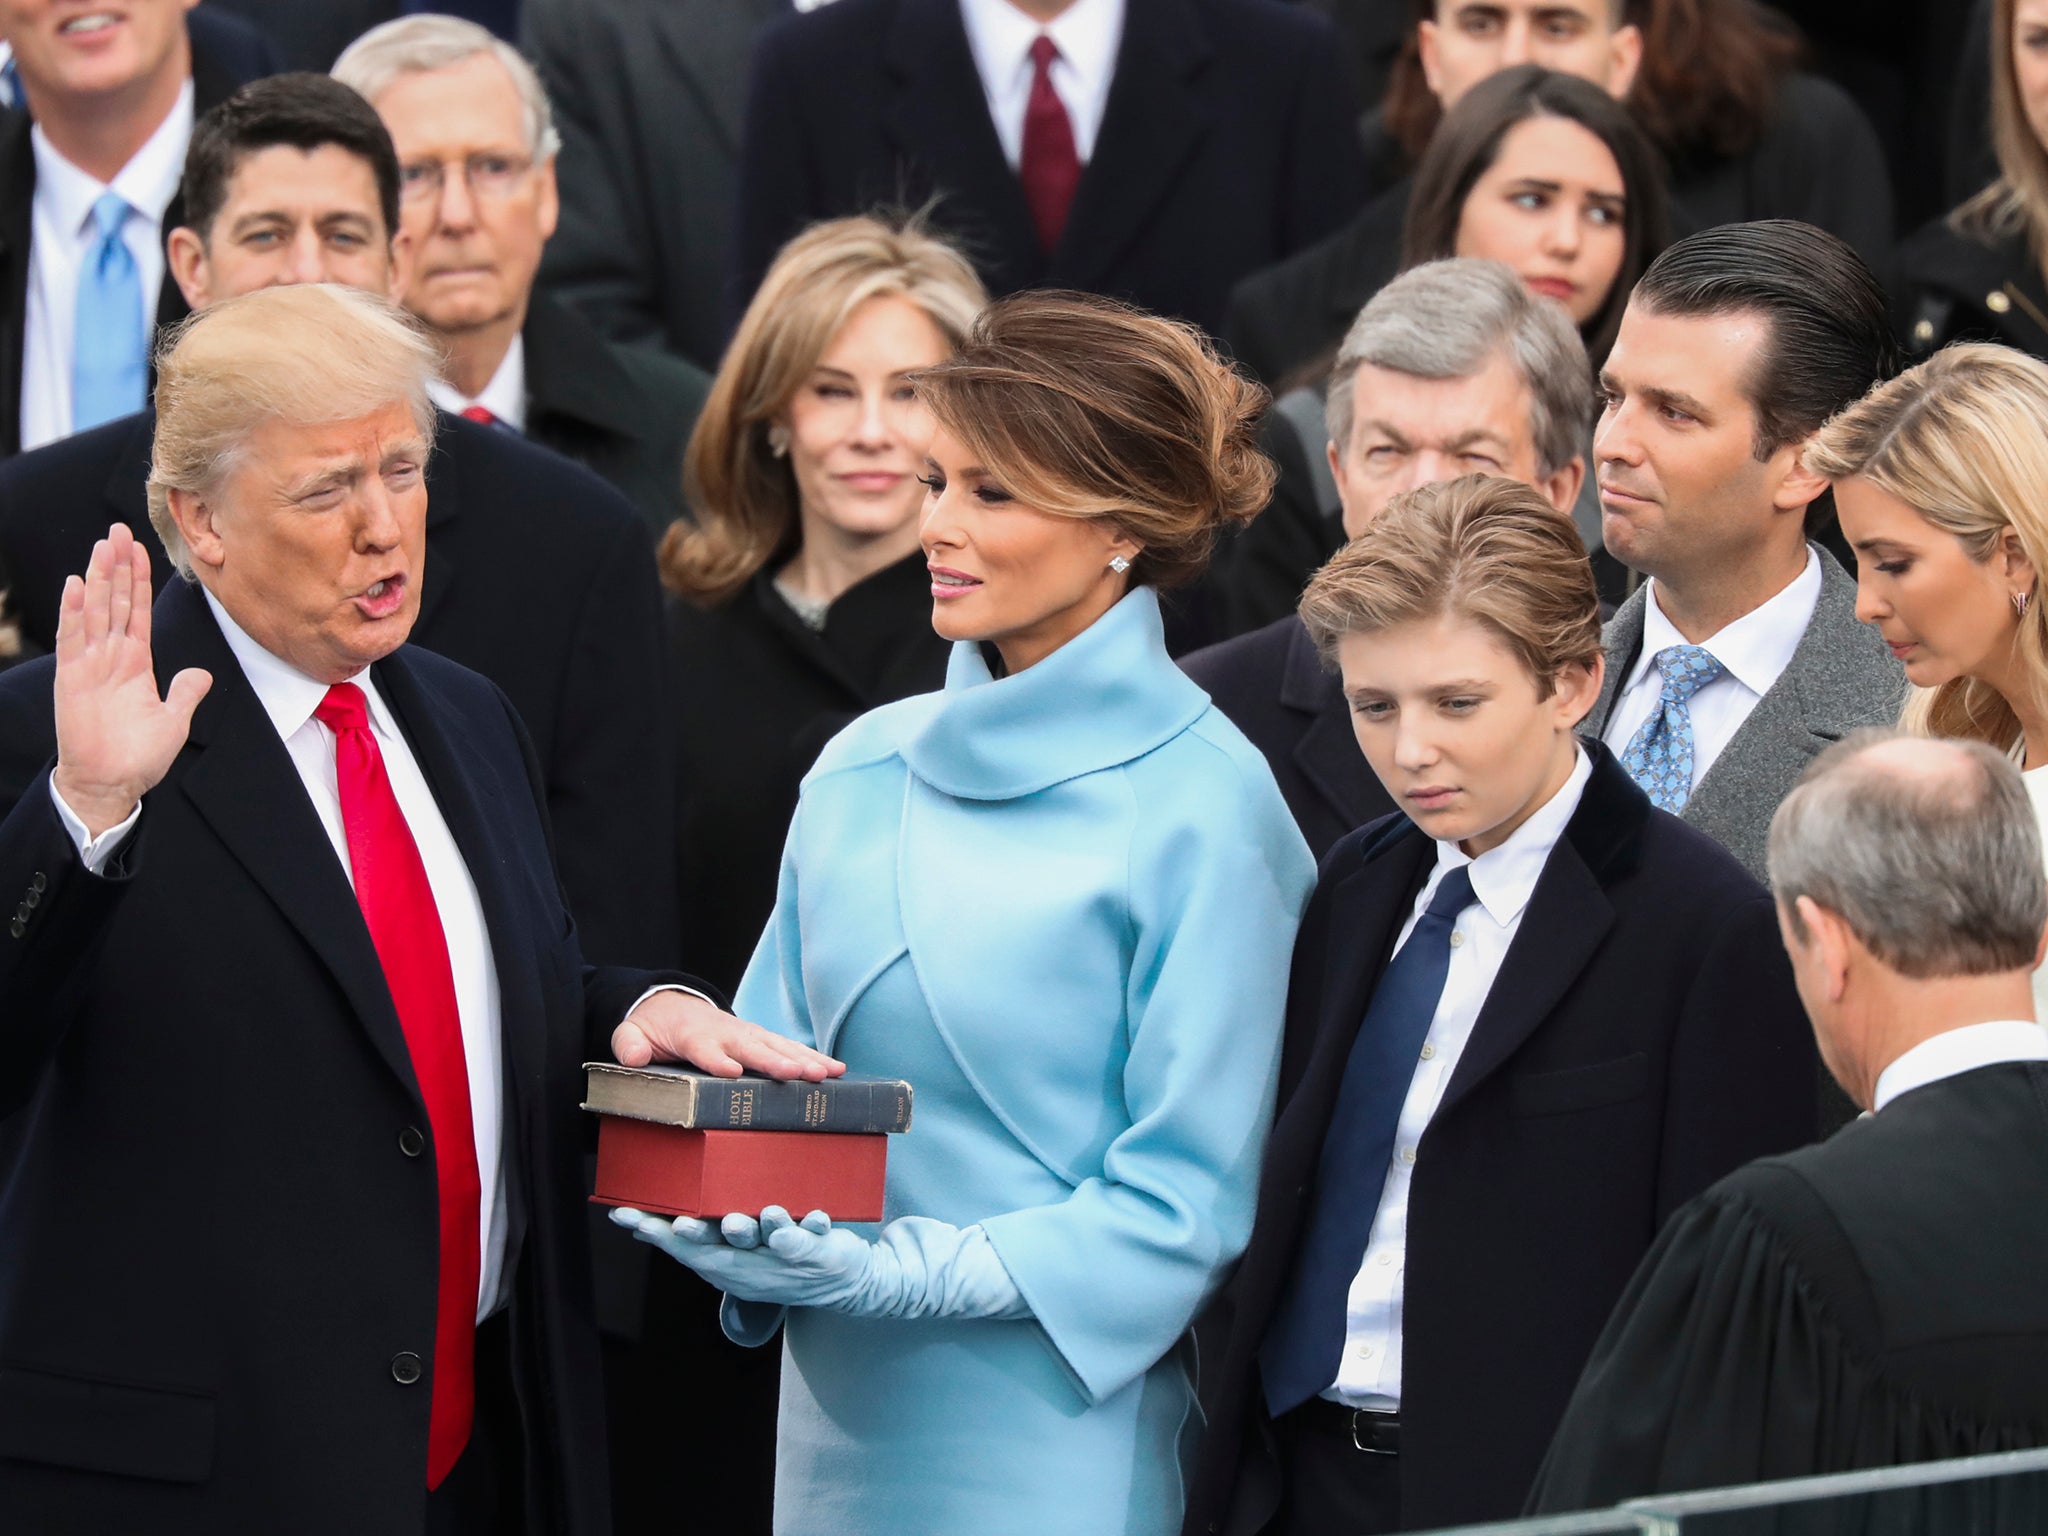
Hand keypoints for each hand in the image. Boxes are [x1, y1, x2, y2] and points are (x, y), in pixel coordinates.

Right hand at [50, 525, 209, 837]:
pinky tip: (76, 585)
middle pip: (116, 601)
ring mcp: (90, 665)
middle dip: (118, 566)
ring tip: (102, 545)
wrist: (111, 784)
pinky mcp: (72, 679)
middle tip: (118, 529)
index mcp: (135, 662)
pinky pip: (74, 639)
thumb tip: (202, 674)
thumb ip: (186, 692)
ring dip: (99, 578)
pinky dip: (74, 612)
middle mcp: (111, 657)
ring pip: (96, 612)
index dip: (139, 580)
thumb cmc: (138, 756)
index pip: (138, 611)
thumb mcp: (174, 721)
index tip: (139, 548)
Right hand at [611, 1205, 874, 1307]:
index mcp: (725, 1262)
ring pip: (763, 1242)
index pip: (684, 1248)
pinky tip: (810, 1216)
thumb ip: (691, 1239)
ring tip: (739, 1218)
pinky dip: (807, 1230)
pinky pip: (811, 1240)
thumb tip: (637, 1224)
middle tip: (680, 1224)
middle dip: (699, 1236)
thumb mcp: (729, 1254)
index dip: (656, 1233)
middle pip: (719, 1250)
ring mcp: (783, 1259)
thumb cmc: (774, 1258)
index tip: (625, 1215)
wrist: (845, 1283)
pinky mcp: (818, 1252)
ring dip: (752, 1230)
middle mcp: (750, 1263)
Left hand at [612, 990, 841, 1079]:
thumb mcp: (632, 1032)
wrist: (671, 1004)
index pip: (705, 1048)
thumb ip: (629, 1043)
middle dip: (777, 1061)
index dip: (717, 1060)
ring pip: (778, 1047)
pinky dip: (812, 1057)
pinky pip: (788, 1048)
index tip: (732, 1072)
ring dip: (804, 1060)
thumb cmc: (652, 1027)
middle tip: (801, 1074)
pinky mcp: (760, 1039)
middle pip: (753, 1048)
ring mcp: (747, 1034)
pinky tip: (836, 1070)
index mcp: (693, 1035)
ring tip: (829, 1074)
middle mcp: (726, 1032)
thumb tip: (633, 1056)